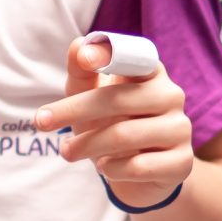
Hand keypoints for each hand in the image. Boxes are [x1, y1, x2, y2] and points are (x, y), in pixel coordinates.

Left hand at [35, 37, 193, 207]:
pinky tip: (105, 167)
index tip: (84, 60)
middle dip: (73, 111)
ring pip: (124, 135)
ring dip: (86, 145)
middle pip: (118, 99)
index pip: (134, 56)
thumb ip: (82, 68)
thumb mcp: (88, 94)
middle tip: (40, 122)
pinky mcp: (182, 163)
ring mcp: (180, 129)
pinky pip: (139, 166)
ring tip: (67, 151)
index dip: (111, 54)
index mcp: (150, 71)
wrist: (138, 174)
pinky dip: (111, 168)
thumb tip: (79, 47)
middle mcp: (171, 95)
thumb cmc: (108, 123)